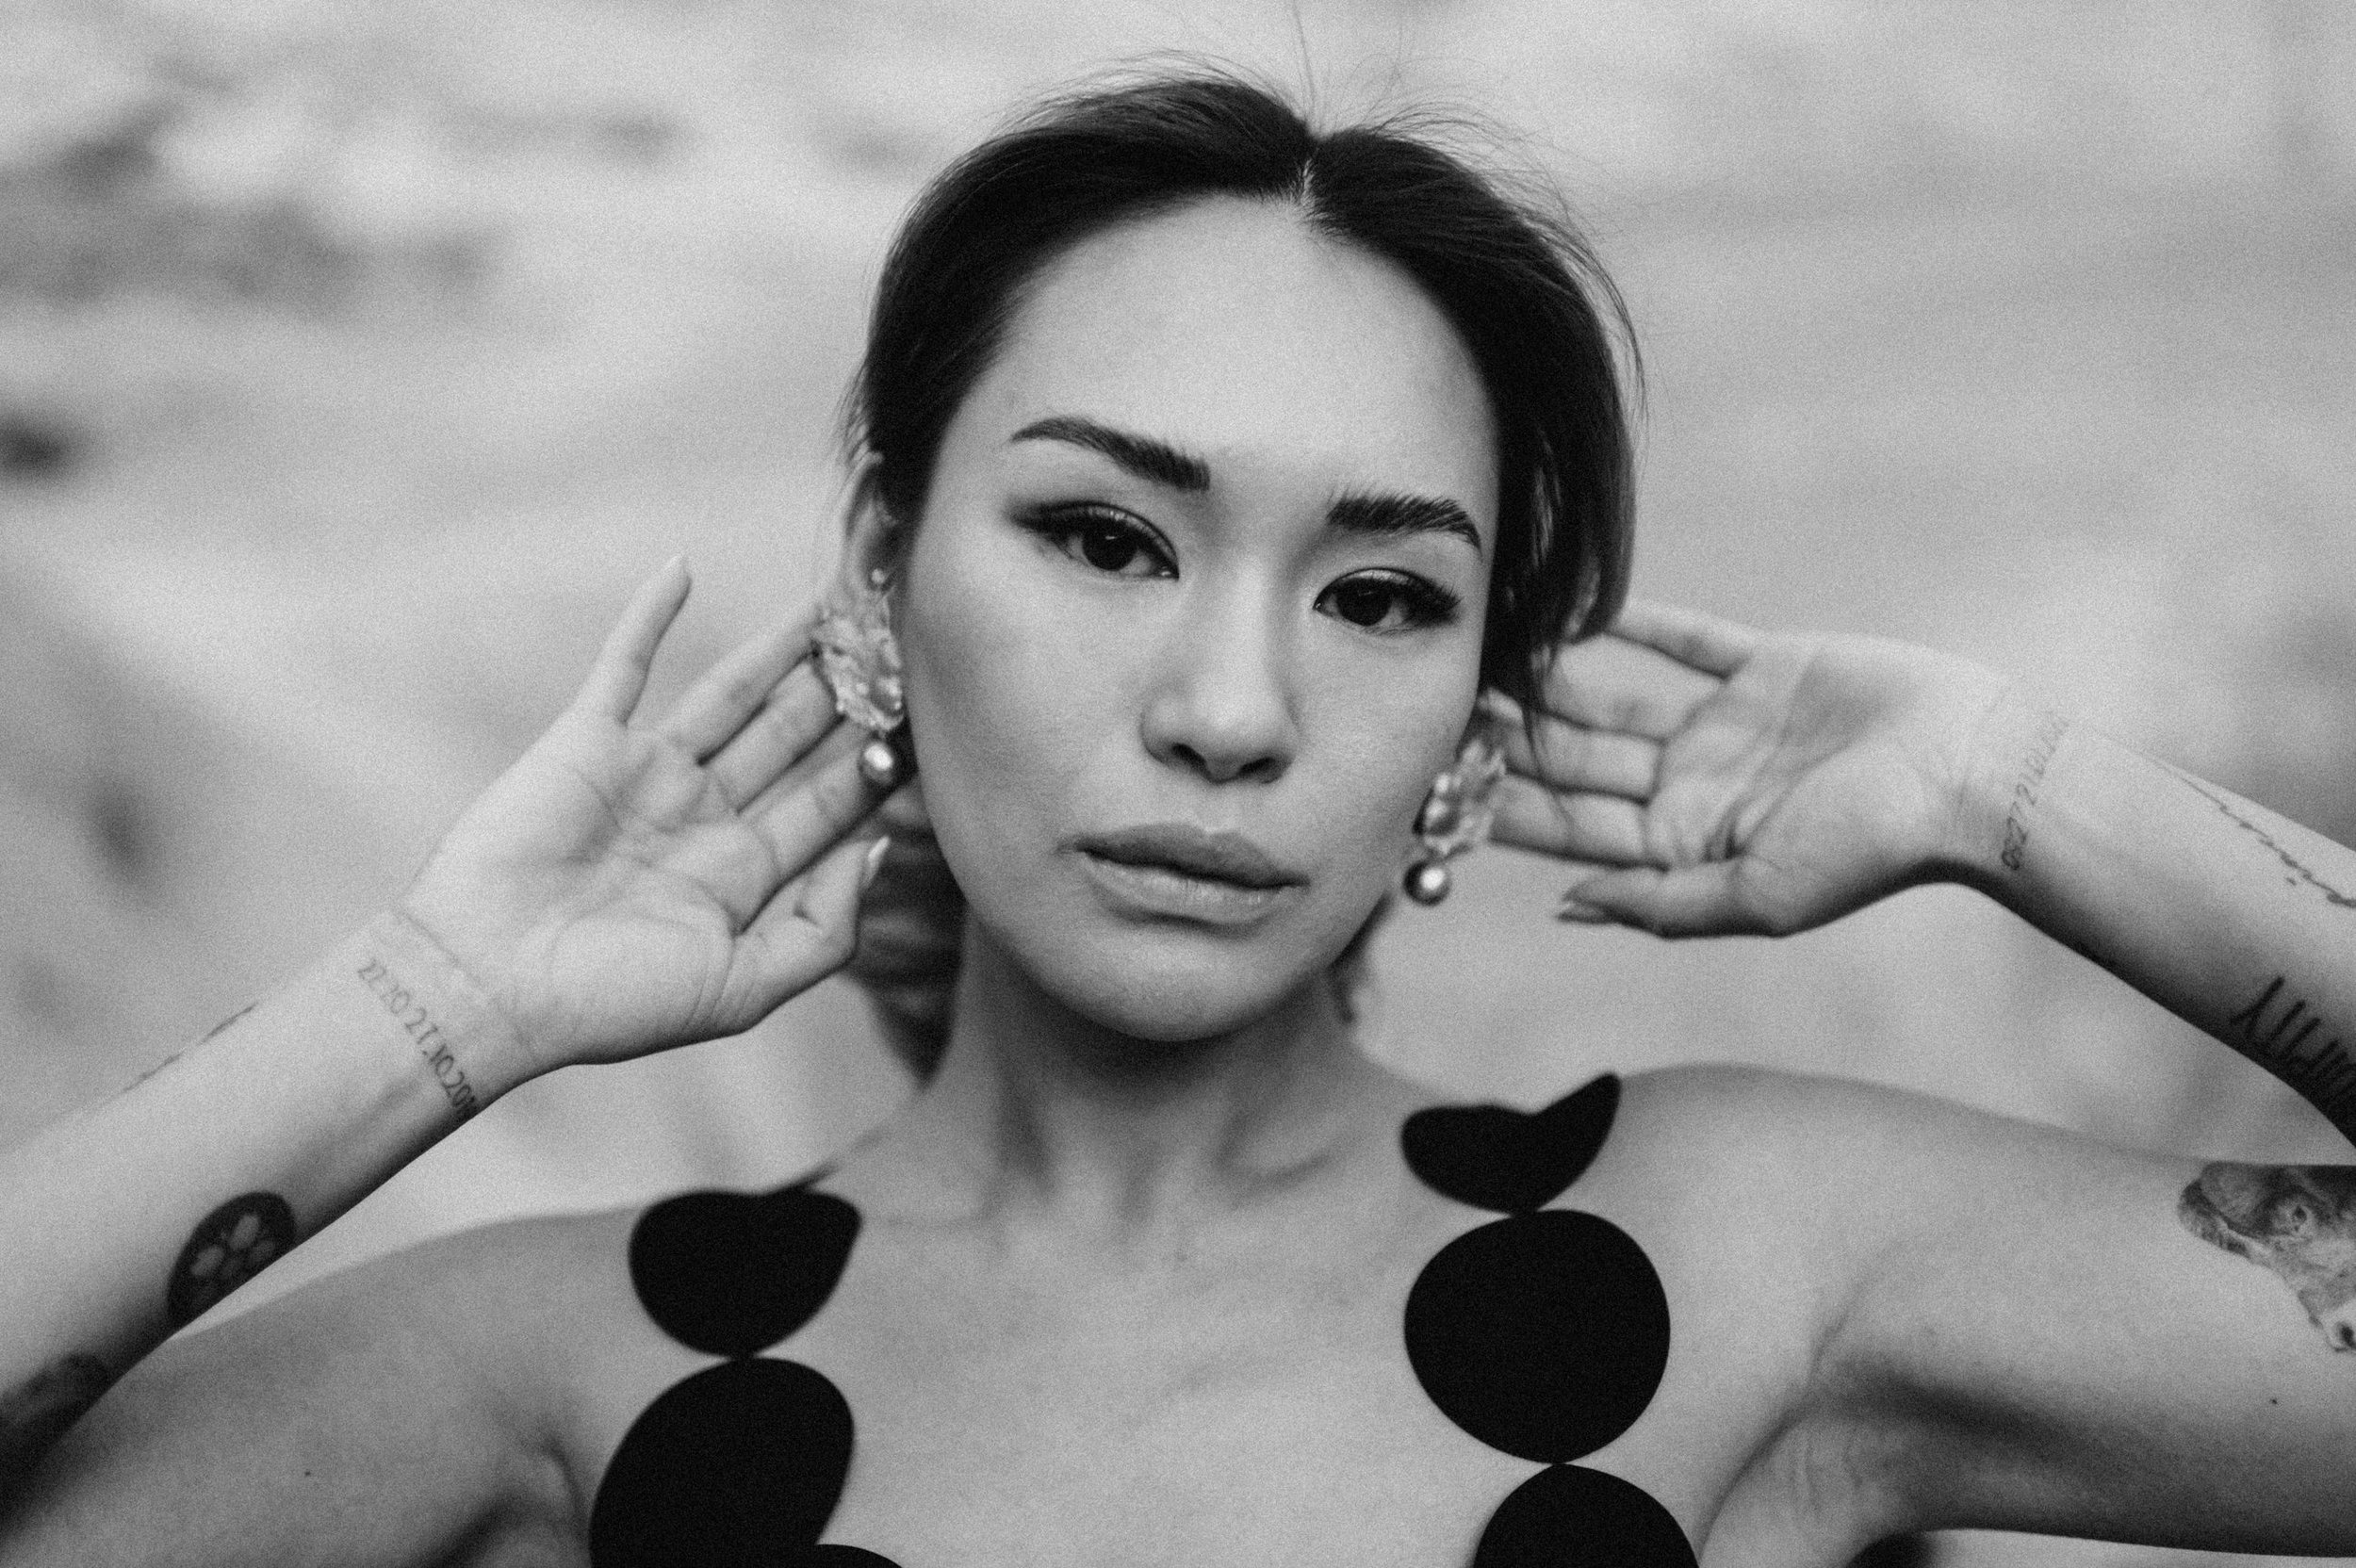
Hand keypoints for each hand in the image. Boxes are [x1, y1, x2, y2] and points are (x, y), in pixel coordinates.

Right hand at [398, 561, 884, 1089]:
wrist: (486, 986)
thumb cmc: (609, 1005)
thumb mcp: (741, 988)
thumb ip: (823, 929)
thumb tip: (883, 851)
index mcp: (744, 875)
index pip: (830, 803)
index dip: (880, 758)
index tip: (931, 712)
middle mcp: (703, 815)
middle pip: (795, 736)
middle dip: (847, 689)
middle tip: (899, 633)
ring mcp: (647, 773)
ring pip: (734, 690)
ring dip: (784, 645)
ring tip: (839, 597)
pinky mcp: (587, 740)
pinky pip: (624, 663)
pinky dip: (650, 613)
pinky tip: (684, 566)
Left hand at [1491, 602, 2010, 937]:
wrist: (1969, 774)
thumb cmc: (1871, 851)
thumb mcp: (1759, 900)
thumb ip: (1658, 905)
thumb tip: (1564, 909)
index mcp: (1684, 848)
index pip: (1571, 829)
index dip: (1505, 807)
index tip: (1439, 783)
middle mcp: (1693, 788)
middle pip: (1578, 762)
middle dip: (1511, 738)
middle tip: (1440, 701)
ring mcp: (1726, 727)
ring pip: (1615, 699)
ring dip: (1552, 678)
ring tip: (1486, 649)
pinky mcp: (1764, 669)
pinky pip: (1685, 641)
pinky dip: (1634, 623)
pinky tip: (1572, 608)